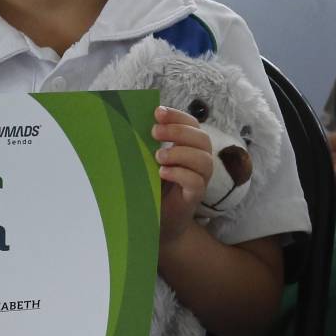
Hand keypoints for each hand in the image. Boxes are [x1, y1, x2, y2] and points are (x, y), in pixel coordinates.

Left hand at [152, 106, 214, 246]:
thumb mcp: (147, 161)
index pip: (192, 124)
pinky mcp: (194, 197)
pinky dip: (180, 174)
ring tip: (158, 157)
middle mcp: (199, 161)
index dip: (178, 116)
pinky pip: (196, 182)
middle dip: (178, 131)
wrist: (154, 222)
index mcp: (189, 147)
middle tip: (154, 132)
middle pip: (202, 139)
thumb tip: (132, 122)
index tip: (157, 112)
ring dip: (181, 153)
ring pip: (204, 160)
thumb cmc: (150, 187)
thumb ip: (147, 144)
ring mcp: (199, 179)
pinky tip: (162, 172)